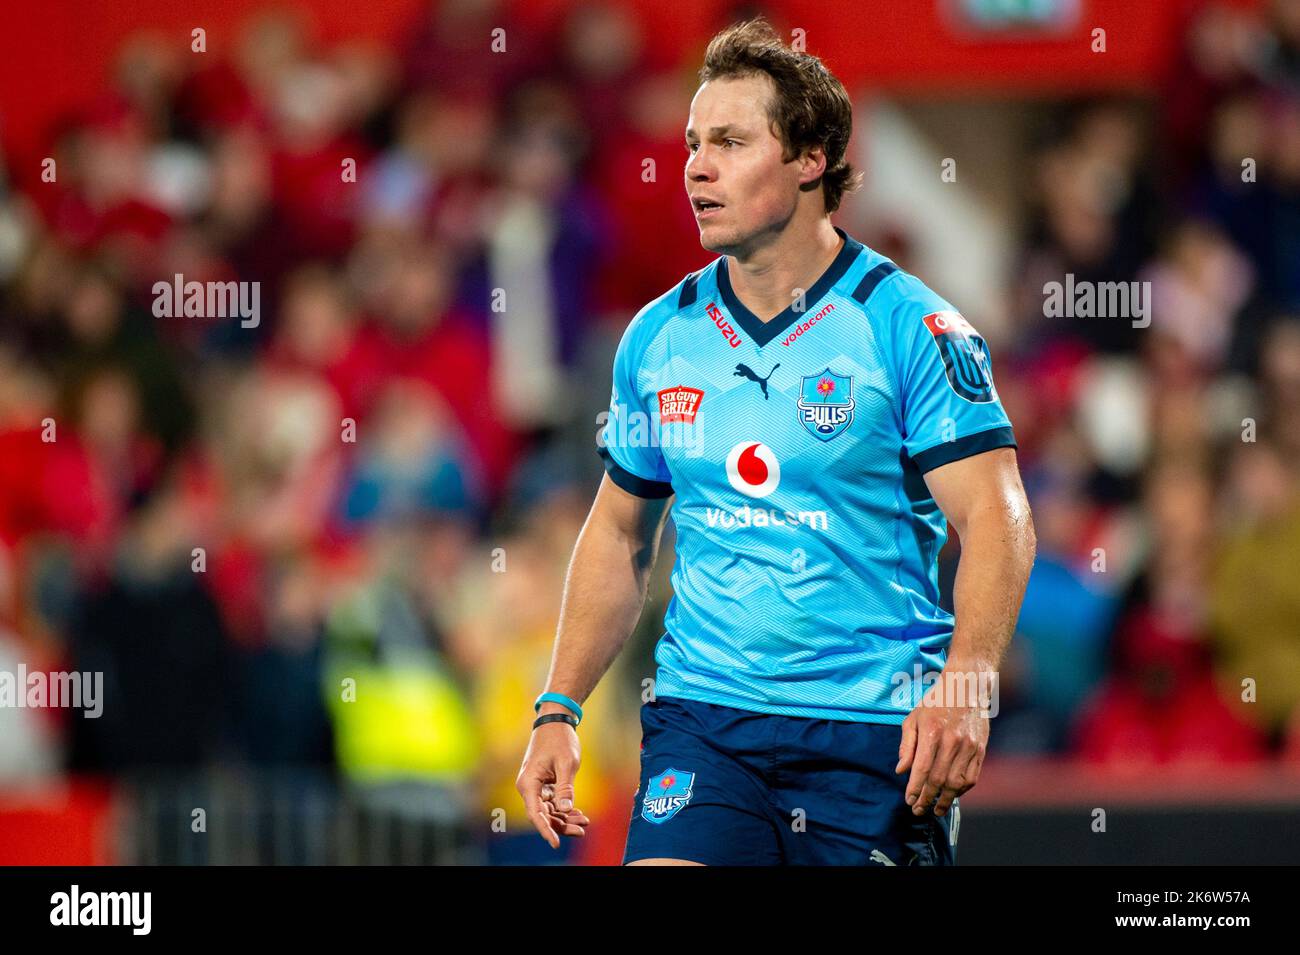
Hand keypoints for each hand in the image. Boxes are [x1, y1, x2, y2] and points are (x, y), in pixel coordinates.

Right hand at [515, 714, 590, 847]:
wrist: (555, 721)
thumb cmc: (559, 739)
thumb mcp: (566, 763)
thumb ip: (565, 787)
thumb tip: (565, 809)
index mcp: (528, 783)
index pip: (536, 814)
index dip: (546, 830)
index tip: (557, 843)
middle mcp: (528, 787)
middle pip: (543, 815)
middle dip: (561, 825)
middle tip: (582, 829)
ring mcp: (535, 787)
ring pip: (549, 811)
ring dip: (565, 818)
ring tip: (584, 822)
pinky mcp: (543, 784)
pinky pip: (552, 802)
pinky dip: (565, 809)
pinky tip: (579, 813)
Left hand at [894, 667, 989, 816]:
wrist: (967, 686)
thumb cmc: (936, 702)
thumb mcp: (913, 718)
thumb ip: (906, 746)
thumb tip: (901, 771)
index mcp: (932, 732)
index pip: (921, 770)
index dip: (915, 789)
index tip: (909, 801)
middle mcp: (952, 741)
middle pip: (938, 780)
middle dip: (927, 799)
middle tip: (918, 810)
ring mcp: (969, 747)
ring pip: (957, 783)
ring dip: (945, 800)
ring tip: (936, 809)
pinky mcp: (981, 749)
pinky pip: (972, 777)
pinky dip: (961, 790)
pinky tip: (951, 795)